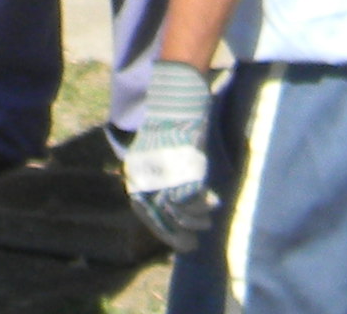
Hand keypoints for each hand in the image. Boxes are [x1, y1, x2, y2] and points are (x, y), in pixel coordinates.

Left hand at [124, 60, 220, 254]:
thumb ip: (158, 176)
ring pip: (176, 211)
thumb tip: (166, 203)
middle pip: (157, 215)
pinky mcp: (181, 168)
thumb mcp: (156, 153)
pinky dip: (202, 206)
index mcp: (134, 170)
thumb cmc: (169, 126)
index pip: (141, 209)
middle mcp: (143, 173)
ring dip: (193, 221)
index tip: (173, 238)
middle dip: (174, 234)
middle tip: (190, 245)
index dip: (157, 227)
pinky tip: (212, 203)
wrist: (176, 100)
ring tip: (204, 224)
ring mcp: (161, 172)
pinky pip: (191, 199)